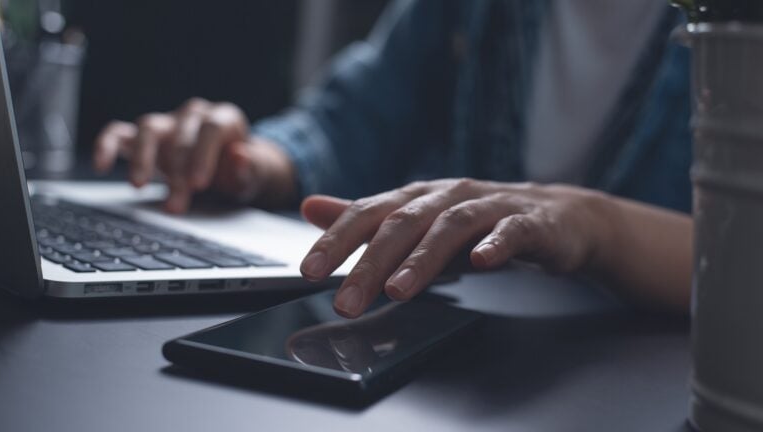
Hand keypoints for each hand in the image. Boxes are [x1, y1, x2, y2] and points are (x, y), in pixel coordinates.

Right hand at [94, 98, 295, 211]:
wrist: (230, 172)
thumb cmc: (241, 171)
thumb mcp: (256, 174)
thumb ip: (252, 168)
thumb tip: (241, 156)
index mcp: (224, 118)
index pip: (211, 129)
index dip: (203, 155)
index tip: (198, 183)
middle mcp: (193, 116)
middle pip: (181, 136)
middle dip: (178, 172)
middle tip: (176, 204)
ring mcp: (168, 124)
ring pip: (148, 128)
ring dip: (143, 158)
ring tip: (139, 185)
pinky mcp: (145, 138)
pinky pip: (119, 134)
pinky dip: (107, 145)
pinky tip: (101, 165)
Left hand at [299, 179, 614, 317]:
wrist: (556, 217)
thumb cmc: (479, 223)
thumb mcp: (417, 222)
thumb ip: (366, 219)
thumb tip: (310, 206)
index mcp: (418, 198)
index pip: (370, 213)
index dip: (338, 240)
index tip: (310, 270)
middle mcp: (449, 196)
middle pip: (405, 223)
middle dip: (371, 262)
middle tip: (346, 300)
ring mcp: (491, 206)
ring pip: (452, 226)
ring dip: (423, 258)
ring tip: (399, 289)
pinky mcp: (531, 222)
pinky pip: (513, 230)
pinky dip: (497, 243)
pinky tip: (483, 261)